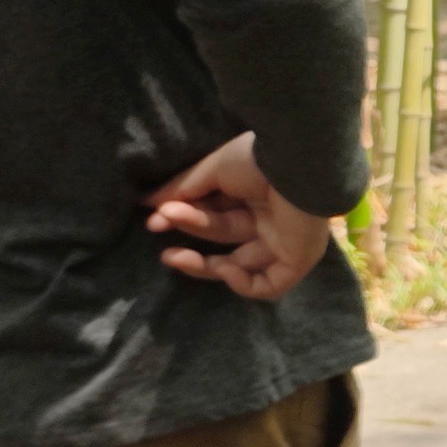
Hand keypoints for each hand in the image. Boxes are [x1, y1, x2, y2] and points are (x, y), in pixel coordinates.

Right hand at [142, 131, 332, 301]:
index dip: (185, 215)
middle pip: (224, 236)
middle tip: (158, 234)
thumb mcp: (212, 170)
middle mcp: (270, 217)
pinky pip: (269, 286)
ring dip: (204, 264)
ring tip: (173, 255)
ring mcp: (284, 241)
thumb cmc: (257, 160)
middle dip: (189, 234)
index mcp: (253, 191)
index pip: (216, 212)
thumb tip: (148, 203)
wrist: (296, 164)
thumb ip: (182, 189)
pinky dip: (242, 283)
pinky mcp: (298, 261)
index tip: (155, 215)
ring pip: (241, 266)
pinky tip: (224, 267)